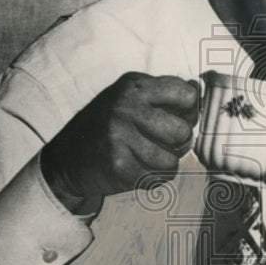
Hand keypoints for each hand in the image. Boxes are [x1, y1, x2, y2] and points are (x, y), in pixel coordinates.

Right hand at [41, 72, 199, 213]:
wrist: (67, 158)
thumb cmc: (108, 125)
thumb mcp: (131, 98)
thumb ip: (164, 94)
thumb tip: (198, 91)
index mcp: (134, 86)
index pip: (187, 95)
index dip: (188, 112)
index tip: (176, 118)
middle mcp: (126, 107)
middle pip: (182, 131)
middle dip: (178, 142)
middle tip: (162, 142)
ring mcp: (120, 136)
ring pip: (172, 160)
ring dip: (165, 163)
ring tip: (146, 156)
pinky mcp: (118, 165)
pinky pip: (158, 178)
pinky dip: (152, 178)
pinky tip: (136, 168)